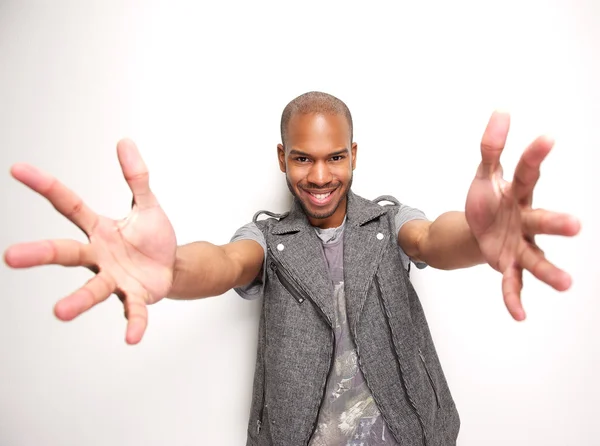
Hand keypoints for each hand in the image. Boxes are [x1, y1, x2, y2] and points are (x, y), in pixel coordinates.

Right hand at [4, 139, 176, 343]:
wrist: (172, 266)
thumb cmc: (152, 238)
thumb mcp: (148, 204)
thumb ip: (137, 177)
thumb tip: (124, 142)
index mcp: (99, 229)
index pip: (68, 205)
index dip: (45, 186)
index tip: (18, 169)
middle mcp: (99, 255)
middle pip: (67, 253)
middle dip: (40, 254)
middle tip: (10, 257)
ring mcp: (115, 278)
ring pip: (93, 288)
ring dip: (77, 300)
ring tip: (59, 312)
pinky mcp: (135, 296)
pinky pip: (132, 310)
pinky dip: (133, 323)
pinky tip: (132, 337)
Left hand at [465, 111, 580, 320]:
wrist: (478, 229)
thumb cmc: (488, 200)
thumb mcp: (484, 173)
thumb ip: (491, 147)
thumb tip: (502, 110)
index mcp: (518, 194)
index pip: (526, 174)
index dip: (535, 156)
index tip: (547, 137)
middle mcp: (524, 220)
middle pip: (540, 220)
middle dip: (556, 223)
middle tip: (577, 226)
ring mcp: (517, 245)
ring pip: (534, 257)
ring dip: (548, 270)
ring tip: (566, 284)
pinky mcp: (506, 264)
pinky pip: (511, 282)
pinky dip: (513, 297)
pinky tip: (518, 315)